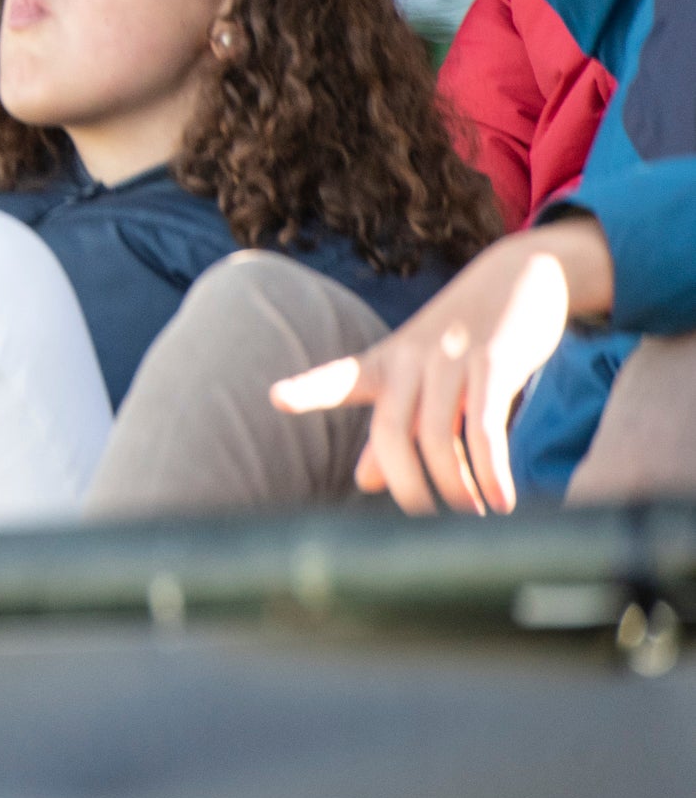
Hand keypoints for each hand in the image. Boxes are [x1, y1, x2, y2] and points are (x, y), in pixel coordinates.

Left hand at [271, 220, 612, 513]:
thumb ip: (394, 429)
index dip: (308, 389)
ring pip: (436, 435)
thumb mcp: (421, 376)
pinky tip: (503, 501)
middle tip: (427, 523)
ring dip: (455, 486)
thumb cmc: (462, 336)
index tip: (276, 397)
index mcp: (385, 362)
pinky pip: (486, 427)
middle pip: (390, 431)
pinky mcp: (496, 362)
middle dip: (405, 485)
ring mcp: (451, 358)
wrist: (520, 274)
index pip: (339, 378)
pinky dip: (492, 470)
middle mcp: (410, 358)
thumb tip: (363, 481)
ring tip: (474, 516)